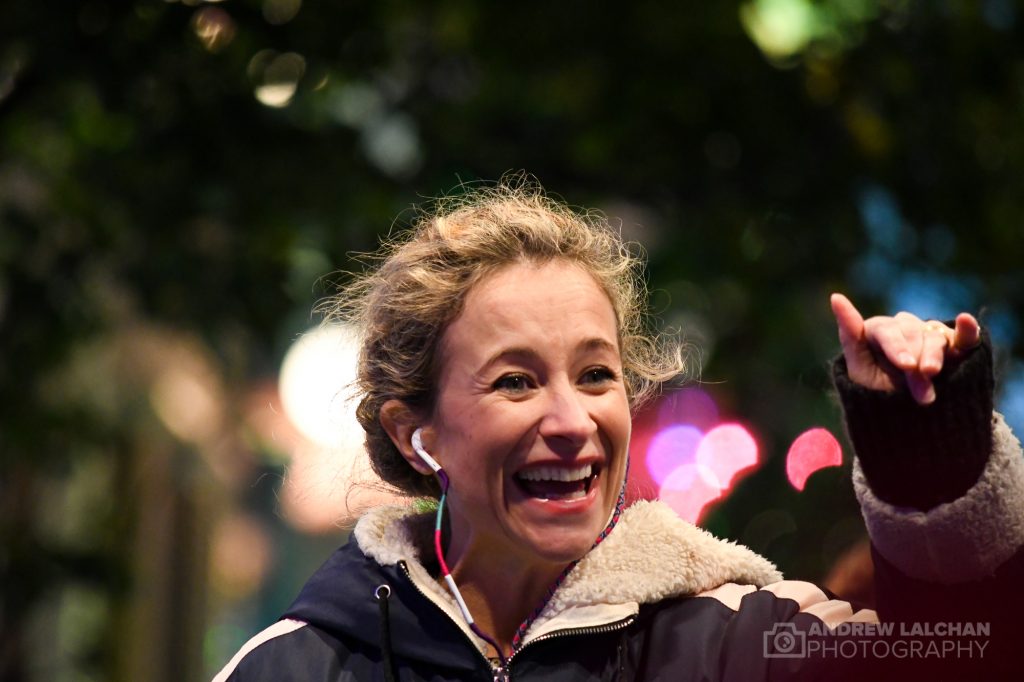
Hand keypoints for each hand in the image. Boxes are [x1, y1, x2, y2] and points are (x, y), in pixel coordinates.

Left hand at [830, 293, 980, 404]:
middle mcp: (903, 329)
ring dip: (935, 360)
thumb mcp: (858, 370)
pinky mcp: (952, 349)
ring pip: (934, 339)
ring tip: (932, 384)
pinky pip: (962, 337)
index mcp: (878, 330)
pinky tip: (967, 322)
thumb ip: (851, 336)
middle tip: (919, 393)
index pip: (886, 332)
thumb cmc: (874, 392)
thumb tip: (836, 296)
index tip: (906, 366)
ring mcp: (928, 337)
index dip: (897, 348)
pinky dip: (967, 330)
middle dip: (915, 366)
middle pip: (911, 336)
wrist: (900, 421)